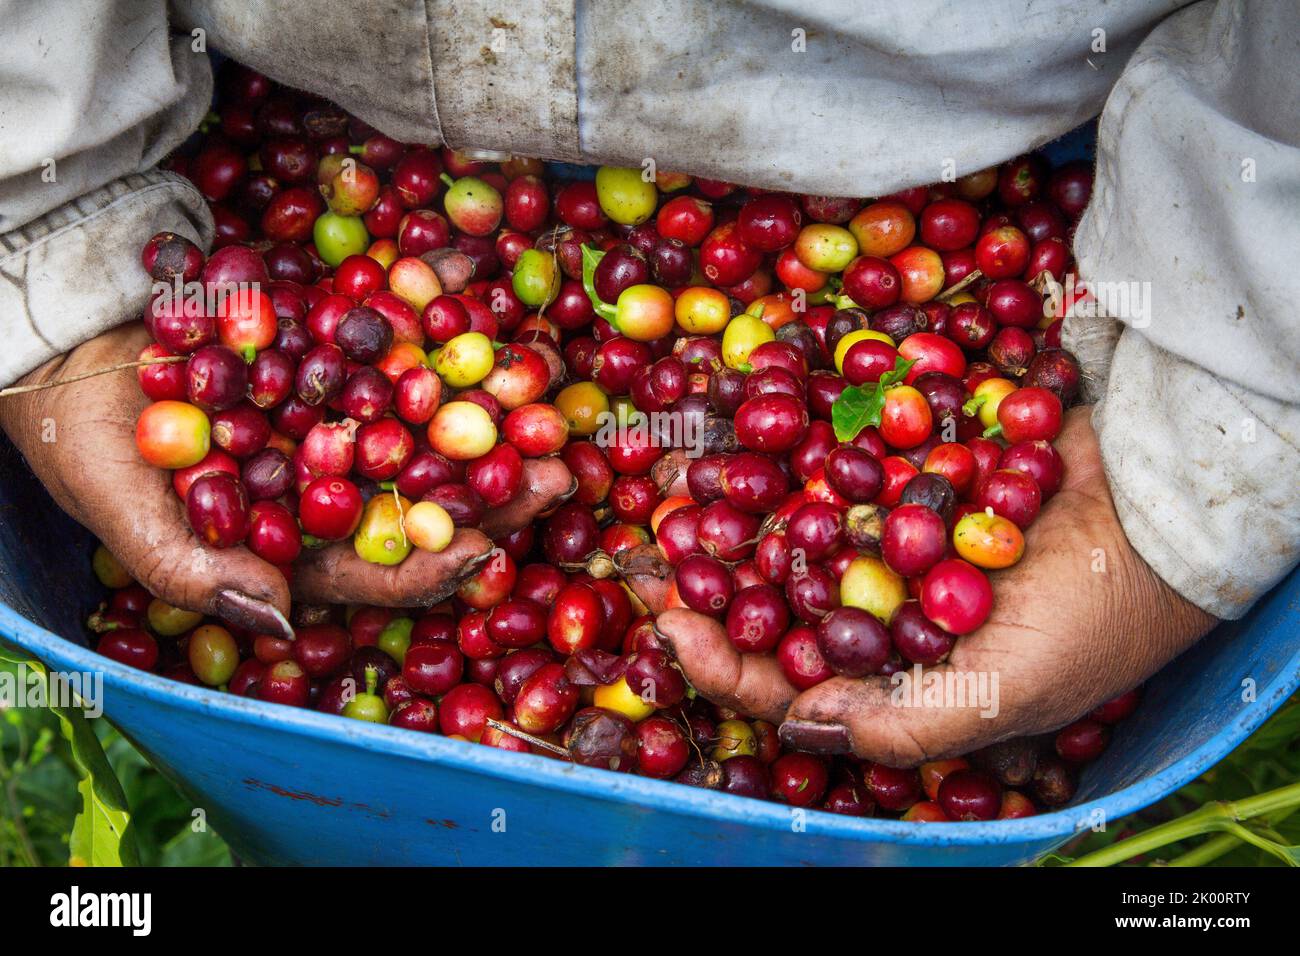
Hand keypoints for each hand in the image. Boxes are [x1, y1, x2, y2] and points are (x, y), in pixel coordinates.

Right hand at [0, 324, 573, 638]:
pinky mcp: (338, 339)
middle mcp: (339, 474)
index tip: (486, 551)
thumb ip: (195, 570)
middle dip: (495, 481)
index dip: (432, 563)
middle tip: (557, 468)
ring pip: (432, 406)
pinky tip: (480, 279)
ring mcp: (346, 403)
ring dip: (490, 392)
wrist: (62, 336)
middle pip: (431, 488)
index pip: (380, 563)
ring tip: (546, 379)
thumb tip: (278, 621)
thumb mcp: (128, 511)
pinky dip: (433, 297)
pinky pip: (395, 323)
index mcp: (300, 535)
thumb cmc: (84, 439)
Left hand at [627, 407, 1215, 765]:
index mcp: (888, 676)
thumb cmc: (1096, 616)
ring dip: (725, 507)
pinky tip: (731, 427)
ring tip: (666, 485)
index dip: (719, 665)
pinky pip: (825, 460)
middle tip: (637, 551)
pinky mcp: (899, 467)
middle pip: (763, 599)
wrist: (1165, 505)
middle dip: (698, 579)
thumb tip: (801, 729)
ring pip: (781, 524)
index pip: (782, 684)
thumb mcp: (1005, 694)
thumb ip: (902, 725)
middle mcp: (874, 607)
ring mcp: (882, 532)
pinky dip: (781, 445)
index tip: (668, 627)